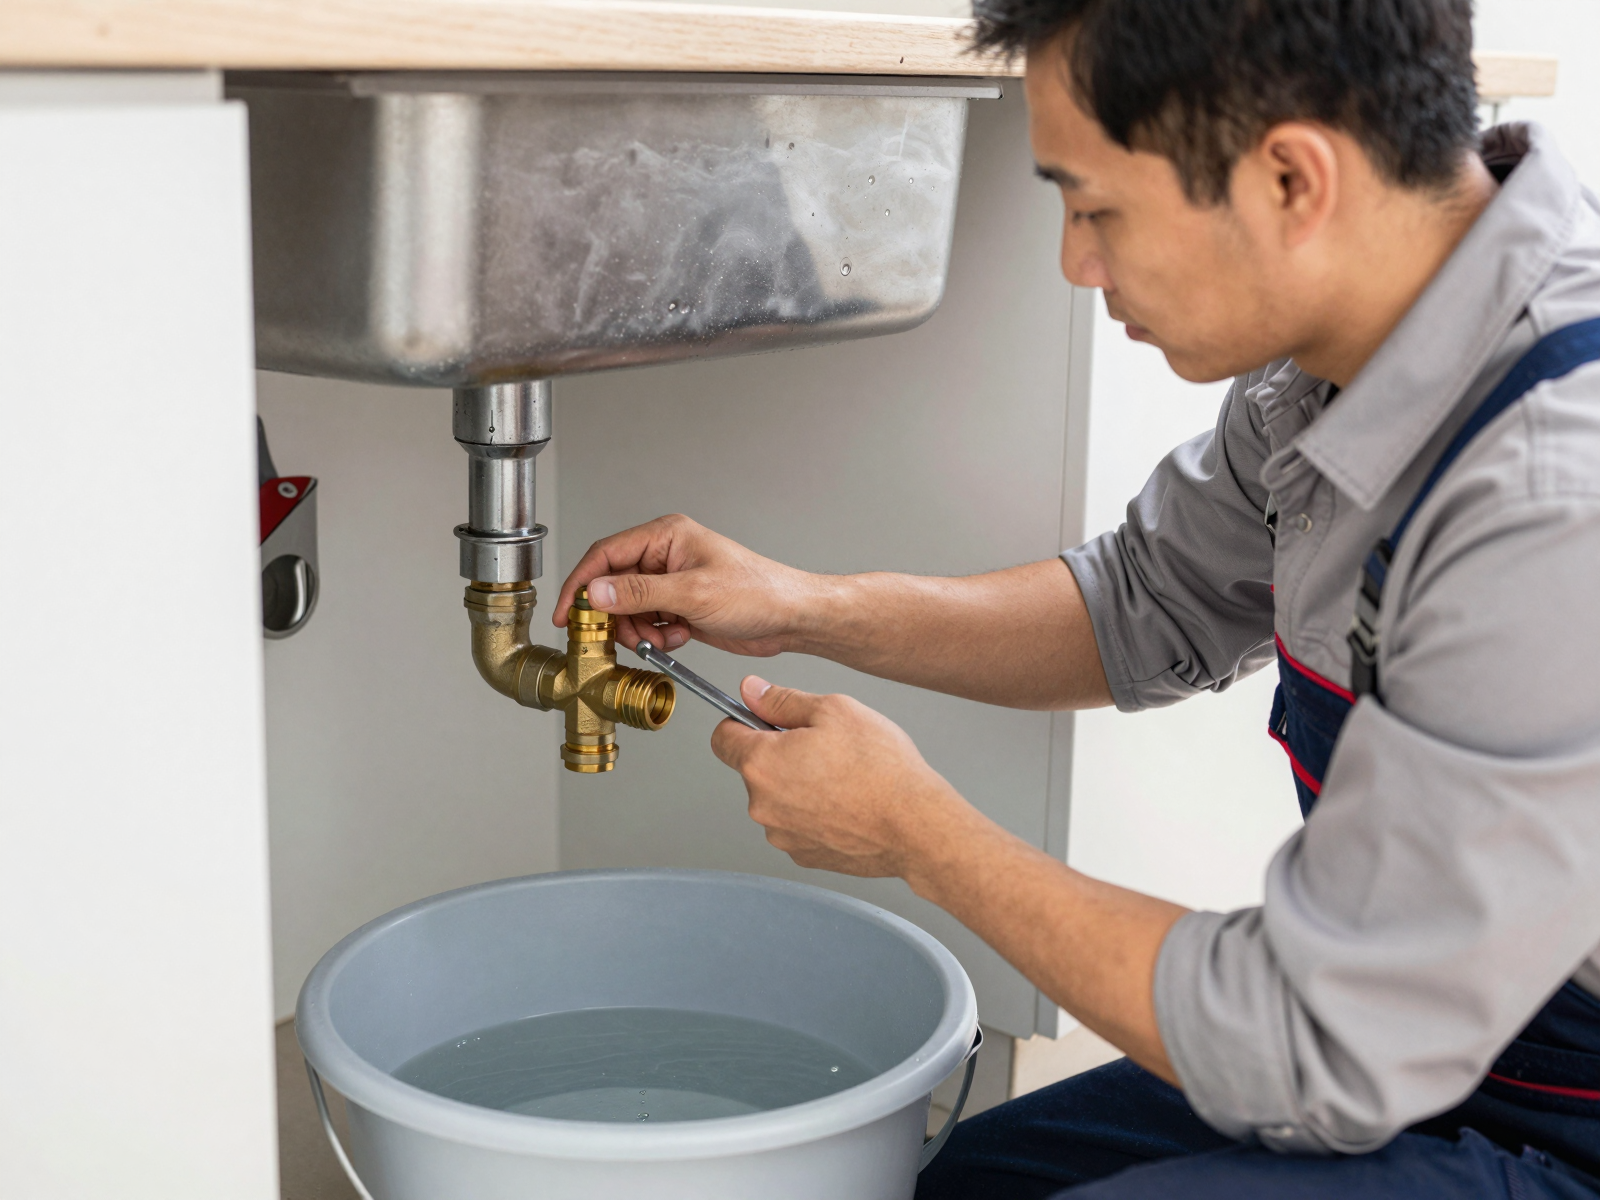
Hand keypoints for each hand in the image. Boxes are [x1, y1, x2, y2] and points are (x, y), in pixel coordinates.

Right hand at [554, 515, 819, 655]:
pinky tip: (677, 638)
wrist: (790, 618)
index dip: (582, 584)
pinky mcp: (680, 606)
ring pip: (628, 609)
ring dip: (638, 630)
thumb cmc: (758, 592)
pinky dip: (655, 636)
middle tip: (623, 636)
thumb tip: (598, 592)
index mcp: (666, 536)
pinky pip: (648, 623)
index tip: (568, 613)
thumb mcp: (694, 593)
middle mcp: (665, 555)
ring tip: (661, 637)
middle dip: (615, 616)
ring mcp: (672, 582)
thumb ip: (640, 592)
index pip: (605, 555)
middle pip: (613, 585)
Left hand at [711, 676, 977, 879]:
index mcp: (762, 763)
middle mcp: (762, 805)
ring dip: (798, 786)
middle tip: (823, 747)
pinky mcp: (803, 856)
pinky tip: (846, 803)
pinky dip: (814, 813)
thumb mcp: (834, 710)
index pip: (722, 738)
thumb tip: (752, 690)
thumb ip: (782, 700)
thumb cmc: (881, 769)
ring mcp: (782, 835)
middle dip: (780, 755)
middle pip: (754, 769)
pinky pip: (797, 825)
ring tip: (842, 778)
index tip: (764, 720)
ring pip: (777, 798)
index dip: (741, 723)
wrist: (915, 826)